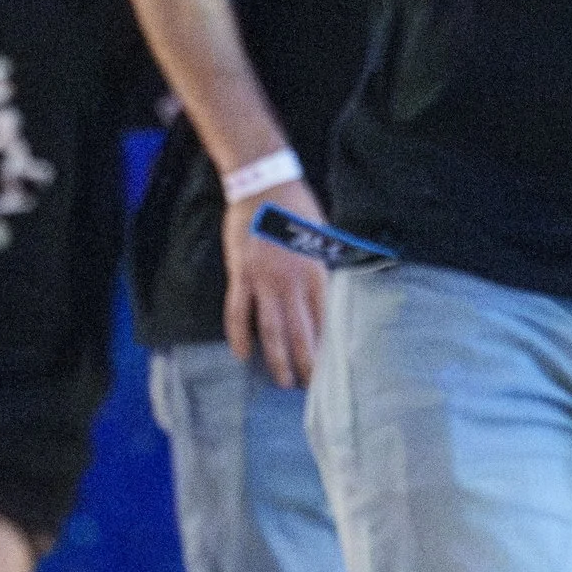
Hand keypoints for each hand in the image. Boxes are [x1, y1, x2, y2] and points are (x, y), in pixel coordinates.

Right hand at [222, 178, 327, 388]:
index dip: (327, 347)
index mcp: (316, 271)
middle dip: (307, 363)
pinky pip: (238, 311)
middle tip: (310, 388)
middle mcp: (292, 281)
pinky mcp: (241, 275)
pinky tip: (241, 355)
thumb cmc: (297, 207)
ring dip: (277, 358)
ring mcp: (264, 280)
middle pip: (301, 332)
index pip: (324, 319)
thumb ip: (324, 266)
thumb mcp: (322, 236)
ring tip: (283, 381)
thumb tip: (330, 293)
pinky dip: (240, 335)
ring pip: (272, 329)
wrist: (264, 183)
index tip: (332, 369)